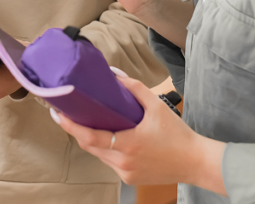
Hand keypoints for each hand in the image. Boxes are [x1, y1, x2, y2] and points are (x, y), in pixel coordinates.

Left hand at [54, 75, 226, 193]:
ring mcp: (126, 173)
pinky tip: (104, 136)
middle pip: (90, 146)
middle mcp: (124, 162)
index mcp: (129, 144)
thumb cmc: (178, 134)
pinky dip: (104, 149)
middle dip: (76, 130)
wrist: (196, 162)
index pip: (90, 137)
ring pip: (98, 155)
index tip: (58, 114)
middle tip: (65, 113)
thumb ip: (135, 89)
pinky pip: (109, 162)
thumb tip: (115, 74)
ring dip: (90, 139)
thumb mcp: (157, 106)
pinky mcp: (129, 178)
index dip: (71, 126)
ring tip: (83, 121)